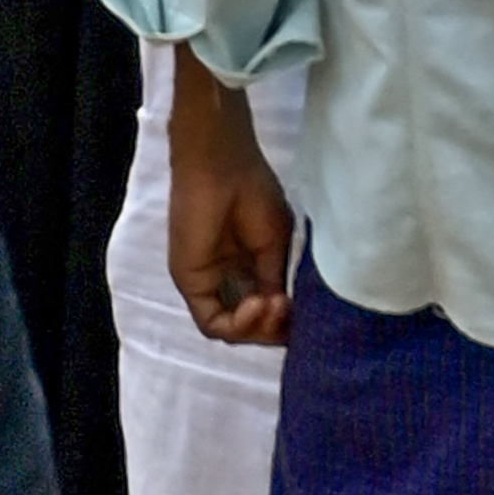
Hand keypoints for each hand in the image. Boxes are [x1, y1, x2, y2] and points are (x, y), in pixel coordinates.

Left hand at [167, 81, 294, 345]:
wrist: (221, 164)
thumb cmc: (252, 191)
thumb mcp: (276, 244)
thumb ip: (274, 280)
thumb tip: (285, 315)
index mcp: (251, 269)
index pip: (269, 313)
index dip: (288, 320)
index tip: (303, 307)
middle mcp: (230, 280)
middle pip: (252, 327)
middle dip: (275, 328)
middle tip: (288, 307)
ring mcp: (209, 283)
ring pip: (233, 330)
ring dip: (259, 329)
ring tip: (275, 305)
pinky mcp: (191, 282)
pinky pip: (212, 323)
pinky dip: (239, 325)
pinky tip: (259, 304)